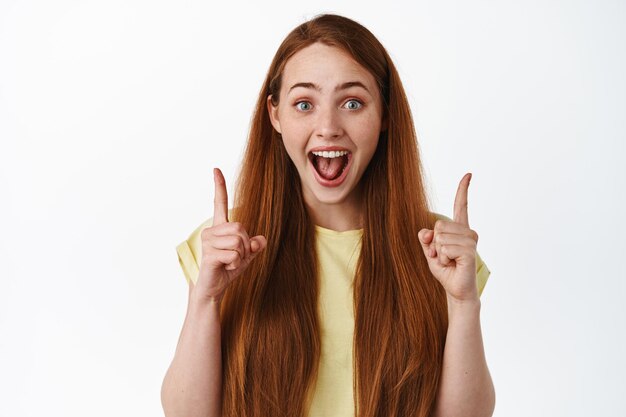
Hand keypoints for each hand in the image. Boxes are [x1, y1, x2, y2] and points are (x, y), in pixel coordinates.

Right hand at [194, 168, 266, 303]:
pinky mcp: (209, 255)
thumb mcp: (246, 256)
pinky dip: (236, 264)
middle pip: (240, 228)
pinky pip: (235, 255)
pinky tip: (225, 268)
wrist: (213, 289)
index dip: (219, 186)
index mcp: (219, 227)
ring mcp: (207, 242)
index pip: (219, 203)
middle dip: (246, 245)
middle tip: (237, 257)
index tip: (216, 169)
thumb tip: (261, 240)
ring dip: (241, 256)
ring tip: (230, 263)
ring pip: (239, 241)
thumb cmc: (227, 270)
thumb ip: (254, 246)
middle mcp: (211, 231)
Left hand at [418, 173, 478, 302]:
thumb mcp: (430, 253)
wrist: (456, 289)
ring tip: (449, 261)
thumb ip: (426, 240)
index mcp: (459, 229)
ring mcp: (471, 241)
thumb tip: (426, 231)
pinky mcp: (470, 252)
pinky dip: (442, 259)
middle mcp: (468, 232)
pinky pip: (445, 249)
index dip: (463, 190)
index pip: (460, 206)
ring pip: (440, 238)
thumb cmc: (446, 270)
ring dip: (438, 253)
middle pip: (438, 226)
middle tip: (443, 257)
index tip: (469, 174)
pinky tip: (453, 265)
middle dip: (434, 244)